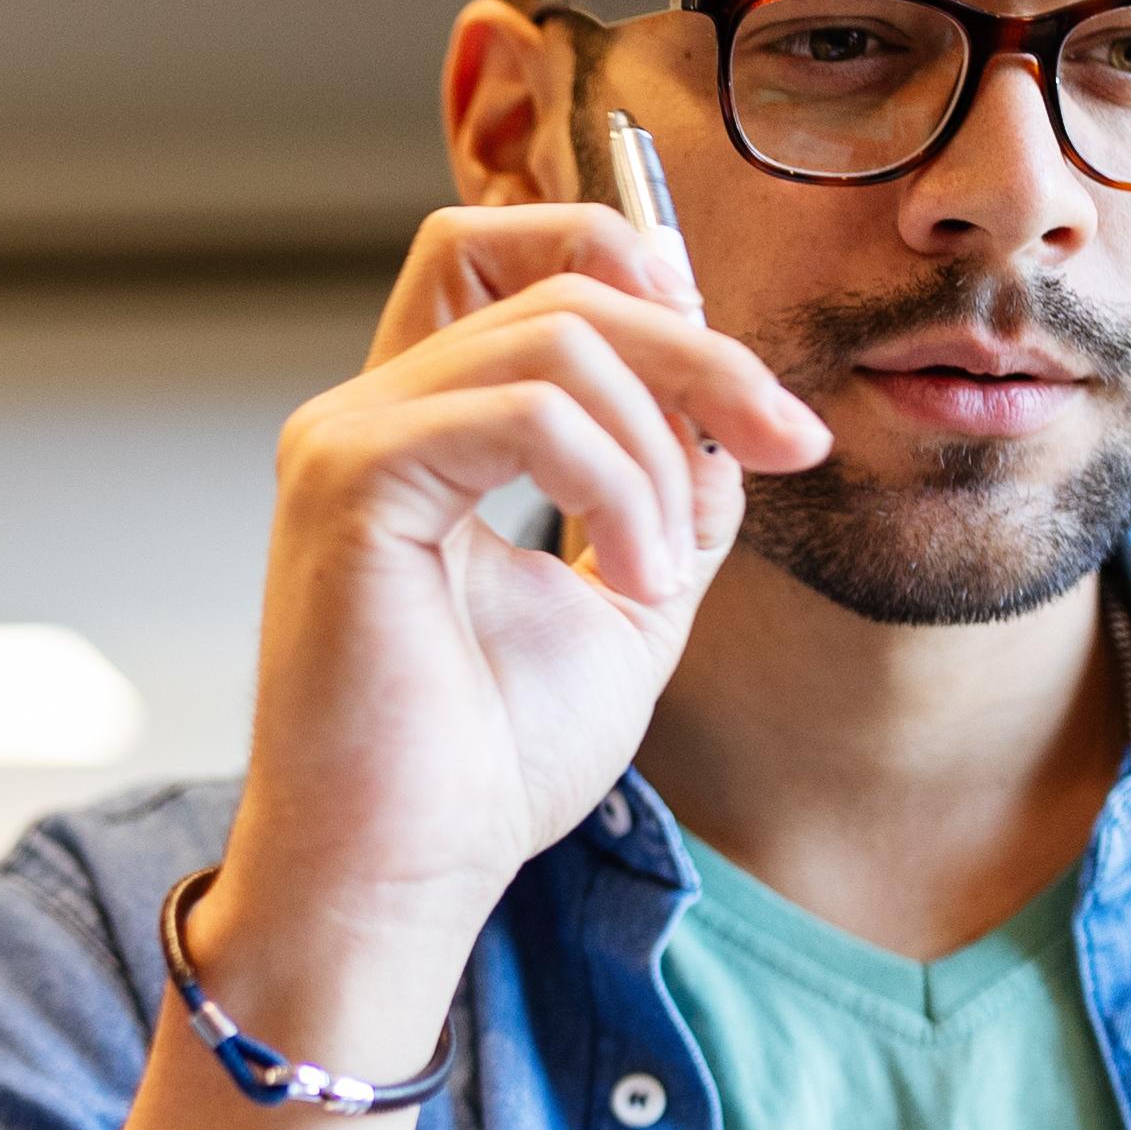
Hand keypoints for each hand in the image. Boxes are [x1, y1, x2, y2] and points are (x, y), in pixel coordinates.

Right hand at [205, 206, 826, 1053]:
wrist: (399, 878)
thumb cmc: (481, 766)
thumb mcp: (623, 603)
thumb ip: (671, 495)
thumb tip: (736, 414)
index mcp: (420, 429)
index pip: (501, 251)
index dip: (632, 267)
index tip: (742, 391)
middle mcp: (369, 414)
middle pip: (558, 279)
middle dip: (701, 350)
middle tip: (783, 442)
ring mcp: (347, 439)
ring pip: (556, 337)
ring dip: (659, 448)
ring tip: (659, 571)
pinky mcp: (349, 482)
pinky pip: (525, 413)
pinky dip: (614, 484)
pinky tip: (627, 580)